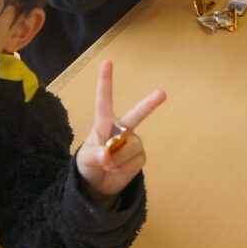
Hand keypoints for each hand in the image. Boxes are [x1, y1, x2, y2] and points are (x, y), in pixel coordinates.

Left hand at [77, 61, 166, 207]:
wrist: (97, 185)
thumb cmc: (88, 165)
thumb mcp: (84, 160)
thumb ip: (94, 155)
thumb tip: (107, 154)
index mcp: (104, 123)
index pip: (104, 99)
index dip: (105, 81)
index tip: (107, 62)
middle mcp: (121, 129)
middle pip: (136, 115)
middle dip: (149, 104)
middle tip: (162, 93)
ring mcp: (132, 142)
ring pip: (133, 145)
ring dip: (120, 158)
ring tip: (109, 165)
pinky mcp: (139, 156)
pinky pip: (137, 159)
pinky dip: (125, 167)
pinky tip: (117, 170)